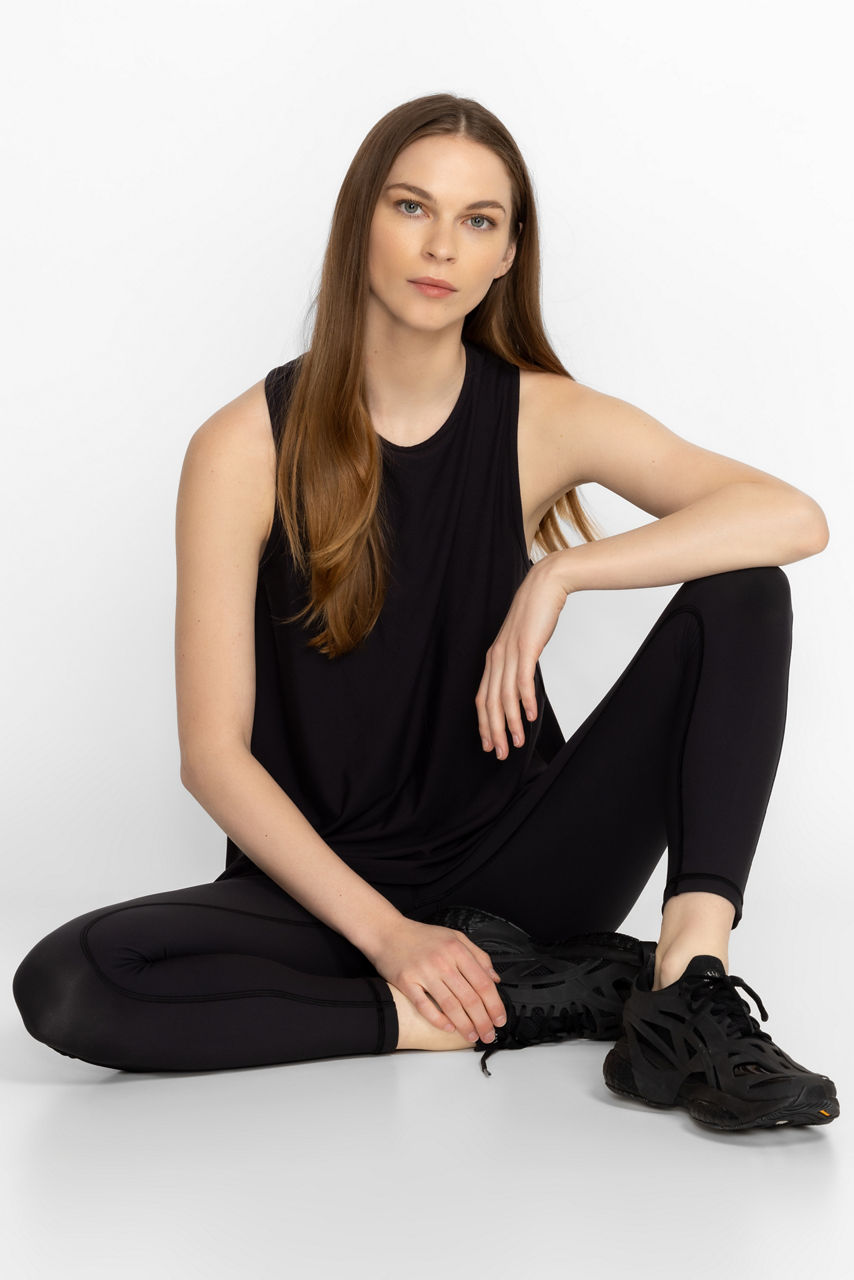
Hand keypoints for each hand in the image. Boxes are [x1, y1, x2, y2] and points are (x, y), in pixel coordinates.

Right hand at [366, 916, 507, 1043]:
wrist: (388, 932)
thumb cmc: (421, 936)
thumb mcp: (455, 937)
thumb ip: (478, 956)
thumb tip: (495, 978)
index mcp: (457, 949)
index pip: (482, 982)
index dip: (494, 1004)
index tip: (499, 1019)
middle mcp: (442, 961)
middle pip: (469, 997)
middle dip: (483, 1021)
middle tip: (488, 1034)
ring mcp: (424, 972)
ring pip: (450, 1005)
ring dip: (464, 1025)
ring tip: (472, 1036)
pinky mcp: (407, 982)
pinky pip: (425, 1006)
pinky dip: (438, 1020)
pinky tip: (448, 1027)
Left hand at [476, 557, 569, 758]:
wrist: (544, 586)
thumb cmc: (535, 615)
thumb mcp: (521, 643)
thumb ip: (518, 664)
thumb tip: (521, 687)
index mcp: (493, 658)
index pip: (482, 698)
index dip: (484, 724)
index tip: (489, 744)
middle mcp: (496, 658)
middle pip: (489, 703)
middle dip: (494, 731)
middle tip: (500, 754)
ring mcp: (509, 653)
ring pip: (504, 696)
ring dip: (510, 723)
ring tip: (517, 743)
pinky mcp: (525, 647)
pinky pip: (522, 680)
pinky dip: (525, 701)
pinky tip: (530, 716)